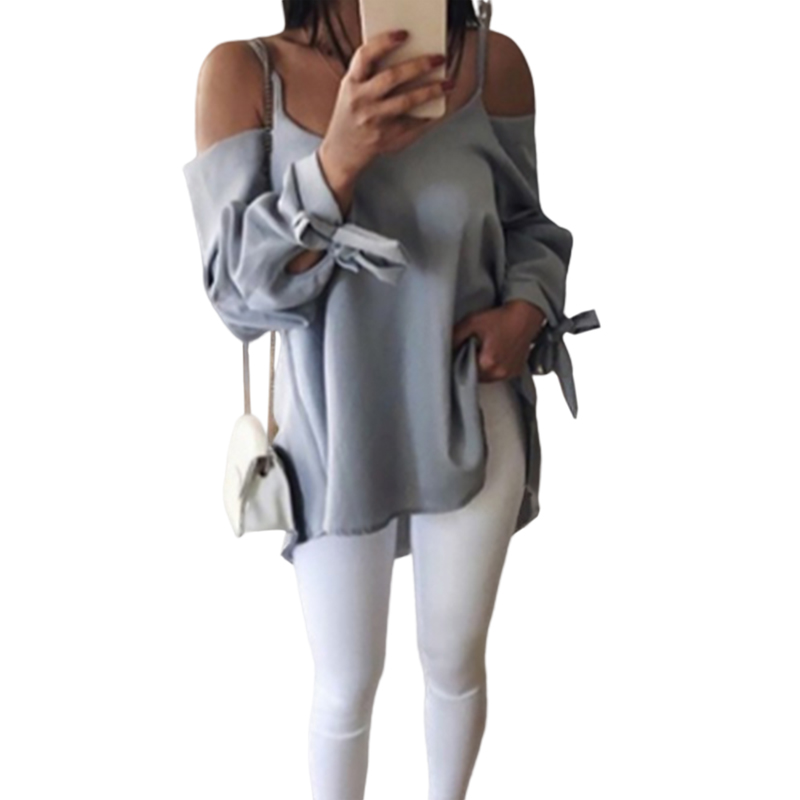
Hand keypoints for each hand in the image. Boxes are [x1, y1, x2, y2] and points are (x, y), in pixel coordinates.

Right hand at [317, 29, 452, 187]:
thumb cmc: (351, 116)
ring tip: (447, 83)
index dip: (384, 42)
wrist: (341, 152)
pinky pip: (412, 122)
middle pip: (392, 77)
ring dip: (431, 91)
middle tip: (438, 58)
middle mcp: (361, 100)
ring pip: (406, 101)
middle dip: (419, 65)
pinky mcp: (386, 136)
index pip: (365, 56)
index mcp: (351, 83)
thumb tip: (408, 58)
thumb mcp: (352, 91)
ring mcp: (374, 120)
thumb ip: (370, 75)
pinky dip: (427, 114)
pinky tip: (438, 107)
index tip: (403, 35)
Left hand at [452, 301, 546, 381]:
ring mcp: (510, 373)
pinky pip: (500, 375)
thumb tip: (443, 348)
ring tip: (483, 351)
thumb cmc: (500, 318)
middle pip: (476, 377)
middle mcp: (500, 372)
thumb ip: (455, 336)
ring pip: (488, 377)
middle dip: (471, 366)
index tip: (459, 352)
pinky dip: (495, 367)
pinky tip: (494, 353)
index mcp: (488, 363)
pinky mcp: (517, 371)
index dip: (459, 362)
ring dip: (483, 368)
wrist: (526, 315)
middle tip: (470, 350)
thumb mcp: (472, 322)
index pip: (465, 371)